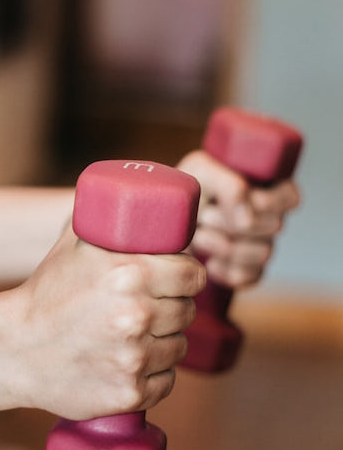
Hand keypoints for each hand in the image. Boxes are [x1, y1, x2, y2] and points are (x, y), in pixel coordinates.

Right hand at [5, 224, 204, 420]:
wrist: (11, 349)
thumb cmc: (45, 293)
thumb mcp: (73, 245)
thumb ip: (110, 221)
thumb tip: (142, 203)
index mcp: (130, 275)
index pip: (193, 275)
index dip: (187, 277)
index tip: (176, 282)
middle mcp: (137, 317)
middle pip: (187, 311)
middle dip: (172, 308)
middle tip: (148, 309)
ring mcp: (134, 360)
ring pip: (177, 348)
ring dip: (163, 342)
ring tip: (133, 337)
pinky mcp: (129, 393)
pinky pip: (165, 382)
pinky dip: (153, 375)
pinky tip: (128, 364)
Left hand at [178, 150, 299, 287]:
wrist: (161, 224)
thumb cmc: (185, 191)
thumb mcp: (200, 171)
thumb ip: (228, 185)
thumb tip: (248, 220)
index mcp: (266, 187)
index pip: (289, 198)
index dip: (265, 202)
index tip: (232, 200)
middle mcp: (269, 218)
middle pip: (274, 226)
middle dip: (232, 222)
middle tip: (204, 217)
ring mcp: (260, 246)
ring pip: (263, 253)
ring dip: (224, 246)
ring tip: (199, 237)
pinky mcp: (246, 271)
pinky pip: (248, 277)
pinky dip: (224, 271)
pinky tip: (208, 262)